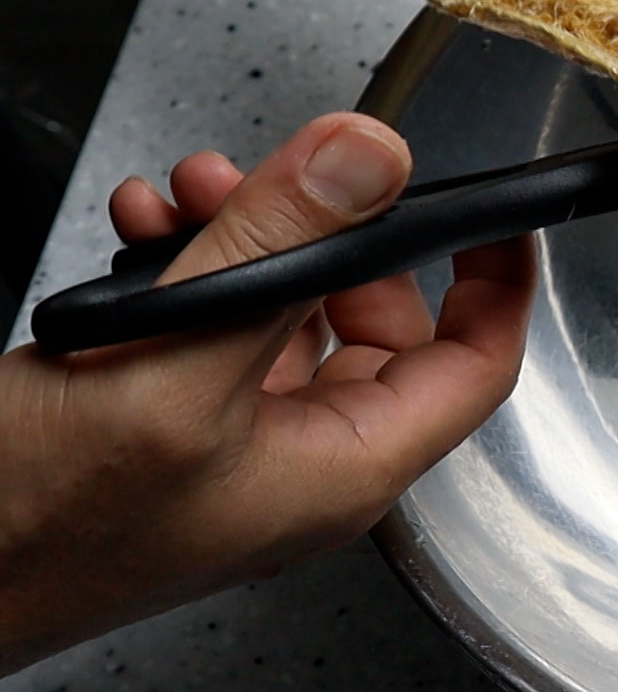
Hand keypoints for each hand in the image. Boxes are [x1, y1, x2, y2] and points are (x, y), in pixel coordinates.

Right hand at [0, 113, 534, 675]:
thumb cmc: (27, 531)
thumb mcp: (170, 368)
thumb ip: (279, 257)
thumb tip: (371, 160)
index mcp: (344, 466)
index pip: (475, 367)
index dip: (497, 284)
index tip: (497, 211)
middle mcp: (304, 456)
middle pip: (378, 319)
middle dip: (334, 232)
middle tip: (283, 178)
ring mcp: (233, 440)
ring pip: (286, 308)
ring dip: (247, 237)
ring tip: (189, 193)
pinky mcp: (167, 418)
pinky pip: (212, 324)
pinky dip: (187, 264)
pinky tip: (143, 231)